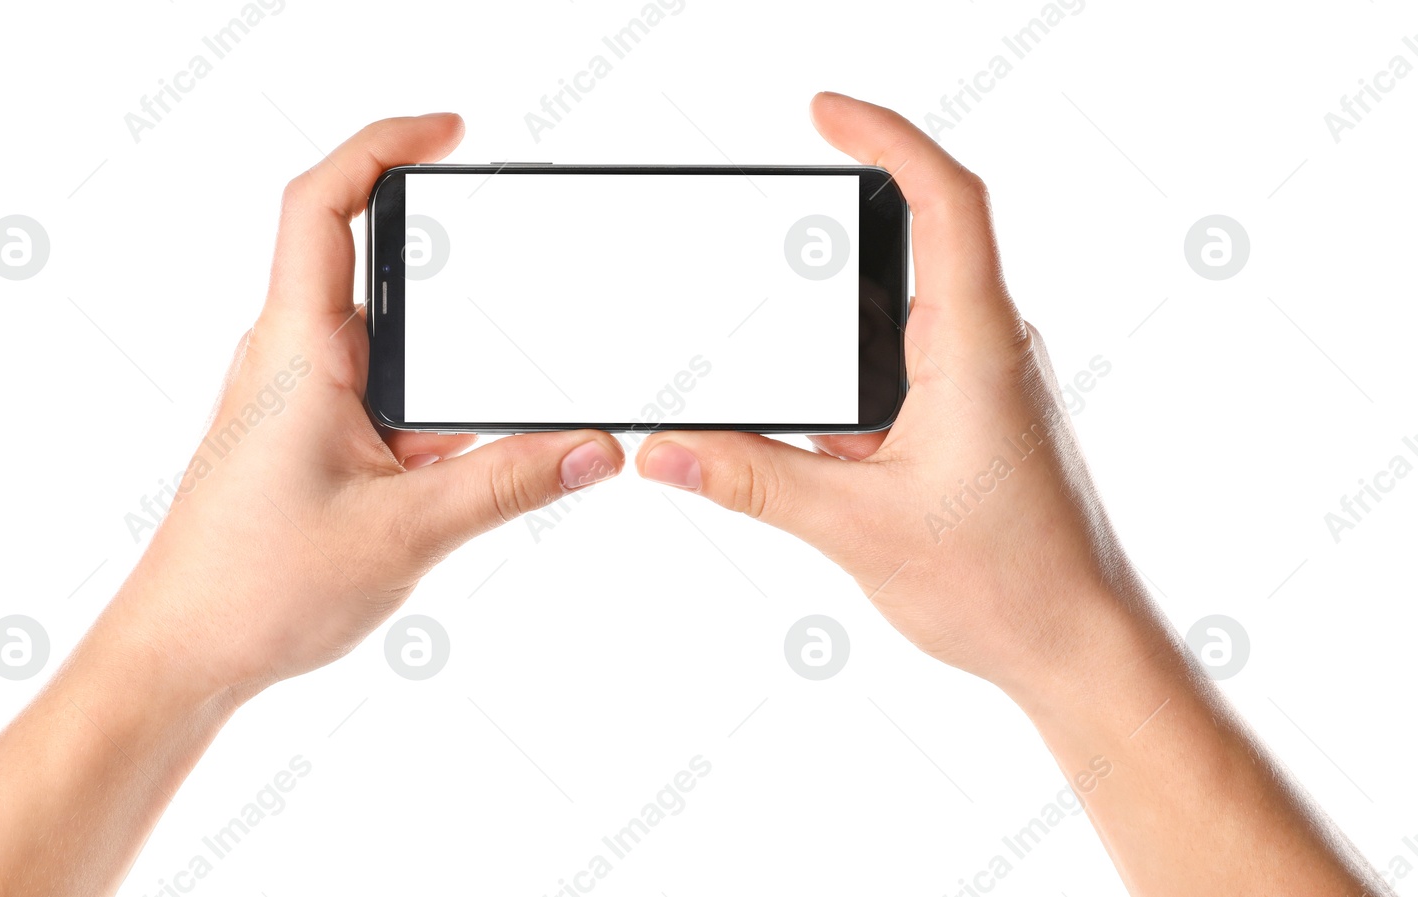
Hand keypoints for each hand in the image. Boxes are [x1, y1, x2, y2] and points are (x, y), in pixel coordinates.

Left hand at [104, 113, 623, 701]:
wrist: (180, 654)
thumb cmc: (255, 589)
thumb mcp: (408, 531)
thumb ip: (511, 484)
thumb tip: (595, 447)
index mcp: (297, 349)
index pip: (323, 204)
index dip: (383, 146)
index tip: (451, 133)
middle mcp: (290, 357)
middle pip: (369, 264)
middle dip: (448, 267)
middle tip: (516, 262)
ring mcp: (296, 398)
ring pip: (386, 343)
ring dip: (444, 360)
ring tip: (498, 396)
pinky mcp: (306, 438)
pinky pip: (381, 396)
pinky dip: (430, 411)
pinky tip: (466, 462)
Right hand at [636, 92, 1146, 699]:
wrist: (1079, 646)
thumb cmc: (1007, 584)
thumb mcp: (856, 527)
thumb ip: (753, 480)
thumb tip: (670, 450)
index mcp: (976, 347)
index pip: (947, 201)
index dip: (887, 139)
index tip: (824, 114)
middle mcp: (988, 349)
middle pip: (915, 246)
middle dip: (837, 242)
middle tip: (769, 242)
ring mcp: (984, 384)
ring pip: (899, 321)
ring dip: (840, 337)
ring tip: (797, 383)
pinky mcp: (973, 421)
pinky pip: (902, 373)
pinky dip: (852, 388)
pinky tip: (826, 445)